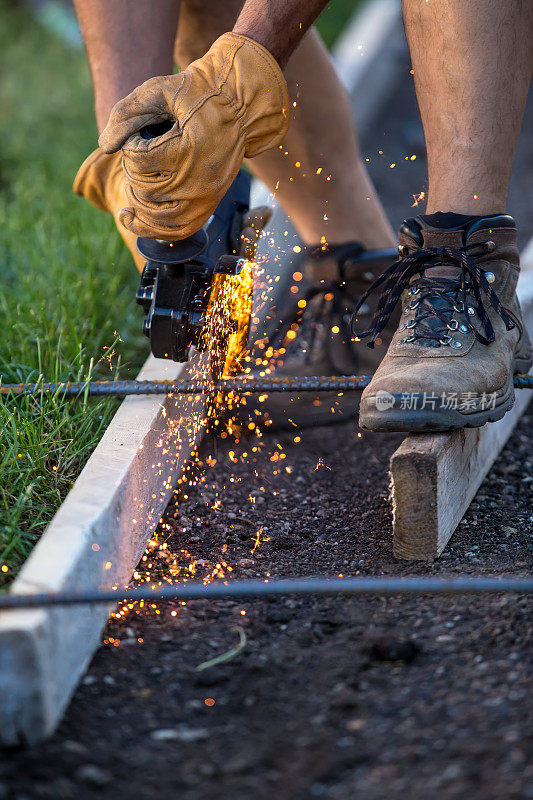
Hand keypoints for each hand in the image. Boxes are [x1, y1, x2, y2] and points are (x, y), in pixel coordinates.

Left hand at [99, 33, 288, 240]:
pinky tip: (132, 218)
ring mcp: (204, 199)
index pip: (139, 162)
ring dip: (137, 202)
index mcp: (188, 150)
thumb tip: (104, 146)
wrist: (241, 109)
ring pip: (156, 217)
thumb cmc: (200, 94)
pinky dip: (152, 229)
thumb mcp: (161, 90)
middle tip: (139, 155)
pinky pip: (177, 231)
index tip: (140, 135)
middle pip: (145, 191)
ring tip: (132, 186)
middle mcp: (198, 181)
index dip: (130, 147)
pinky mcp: (207, 207)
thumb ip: (127, 112)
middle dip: (133, 172)